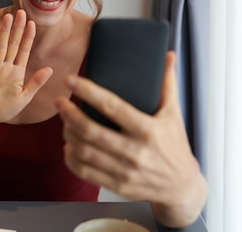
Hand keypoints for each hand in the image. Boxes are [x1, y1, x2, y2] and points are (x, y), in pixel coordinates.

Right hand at [0, 9, 52, 126]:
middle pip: (13, 44)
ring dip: (3, 32)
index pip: (24, 51)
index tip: (33, 23)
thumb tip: (50, 69)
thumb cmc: (4, 110)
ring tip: (7, 17)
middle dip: (17, 29)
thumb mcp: (24, 97)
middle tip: (21, 12)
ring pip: (0, 47)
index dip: (28, 37)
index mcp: (16, 72)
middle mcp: (5, 67)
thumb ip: (36, 83)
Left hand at [56, 51, 207, 227]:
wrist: (182, 186)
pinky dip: (72, 159)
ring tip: (63, 121)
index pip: (112, 106)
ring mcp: (125, 171)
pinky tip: (68, 146)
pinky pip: (87, 172)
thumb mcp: (174, 113)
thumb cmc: (175, 144)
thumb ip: (167, 84)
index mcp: (148, 129)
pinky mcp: (118, 185)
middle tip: (59, 102)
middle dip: (70, 114)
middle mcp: (136, 151)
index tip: (70, 80)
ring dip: (68, 134)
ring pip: (85, 151)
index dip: (88, 92)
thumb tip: (169, 55)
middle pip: (92, 131)